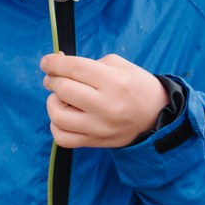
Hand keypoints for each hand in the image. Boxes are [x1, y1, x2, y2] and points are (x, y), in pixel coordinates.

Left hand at [42, 53, 168, 148]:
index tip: (46, 62)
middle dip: (53, 80)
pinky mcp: (95, 142)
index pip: (74, 68)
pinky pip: (63, 138)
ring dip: (52, 103)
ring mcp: (100, 127)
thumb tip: (57, 66)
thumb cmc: (136, 86)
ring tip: (61, 98)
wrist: (157, 116)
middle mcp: (106, 106)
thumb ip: (86, 63)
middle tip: (55, 78)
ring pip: (58, 116)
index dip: (53, 63)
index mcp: (114, 82)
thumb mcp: (118, 65)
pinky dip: (56, 125)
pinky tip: (64, 116)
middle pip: (63, 89)